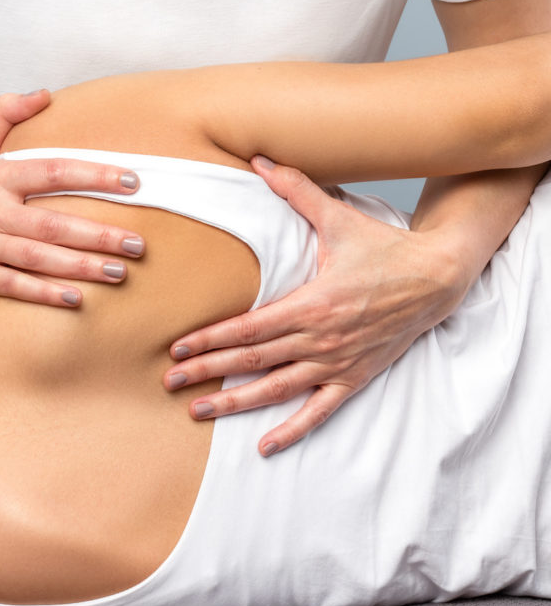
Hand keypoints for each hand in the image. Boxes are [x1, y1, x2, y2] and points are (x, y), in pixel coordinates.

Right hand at [0, 91, 144, 306]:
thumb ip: (6, 115)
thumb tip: (45, 93)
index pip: (54, 171)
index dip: (96, 175)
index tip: (133, 182)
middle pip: (53, 224)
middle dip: (99, 235)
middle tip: (139, 243)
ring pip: (39, 258)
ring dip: (83, 267)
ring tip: (121, 272)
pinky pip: (16, 287)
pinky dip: (46, 294)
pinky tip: (78, 299)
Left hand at [165, 156, 473, 455]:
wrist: (437, 277)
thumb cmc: (383, 249)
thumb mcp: (338, 218)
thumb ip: (296, 191)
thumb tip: (262, 159)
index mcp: (311, 303)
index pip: (248, 328)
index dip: (210, 339)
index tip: (177, 348)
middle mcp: (320, 339)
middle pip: (253, 360)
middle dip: (207, 371)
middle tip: (169, 381)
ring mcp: (337, 362)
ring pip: (277, 389)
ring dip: (235, 402)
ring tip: (197, 410)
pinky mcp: (354, 377)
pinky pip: (319, 411)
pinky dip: (293, 429)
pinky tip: (265, 446)